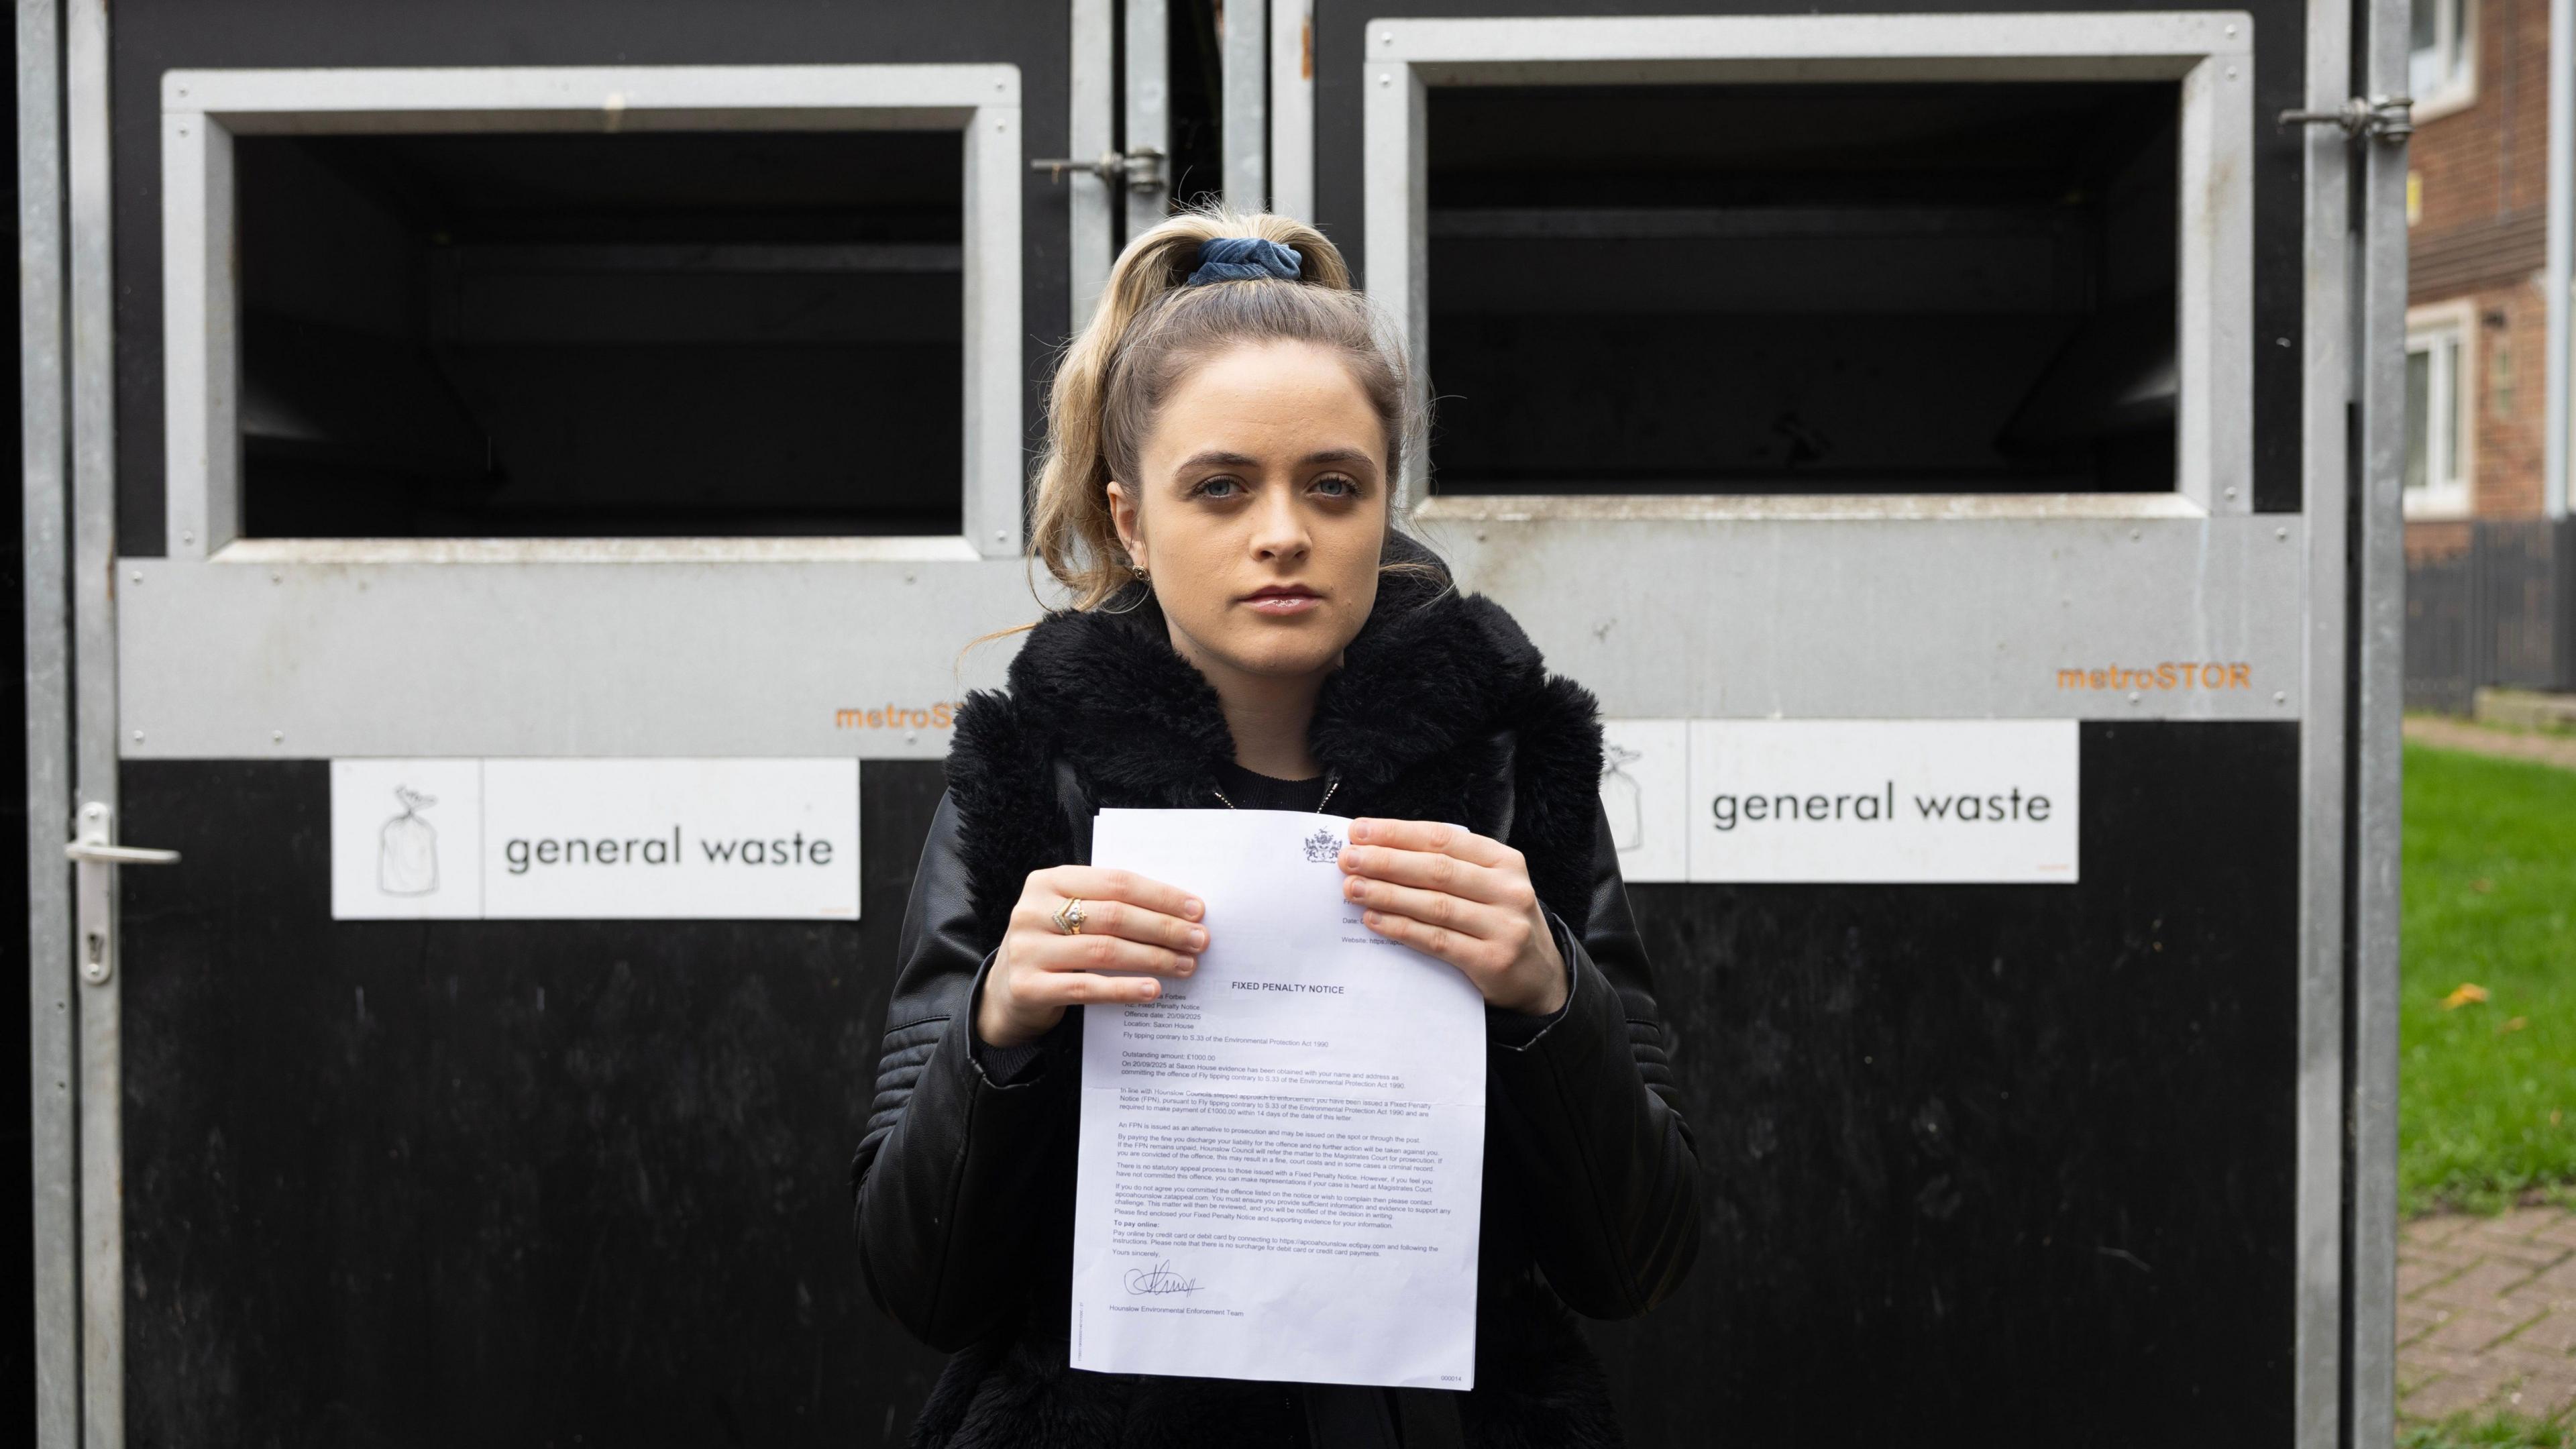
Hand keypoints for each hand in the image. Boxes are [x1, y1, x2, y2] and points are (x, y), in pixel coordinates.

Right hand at [978, 866, 1206, 1048]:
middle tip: (1199, 941)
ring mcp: (1027, 949)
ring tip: (1186, 965)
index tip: (1197, 910)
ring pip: (1104, 951)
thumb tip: (1179, 912)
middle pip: (1114, 916)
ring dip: (1153, 958)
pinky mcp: (1028, 987)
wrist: (1005, 993)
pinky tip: (1153, 990)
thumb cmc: (1053, 946)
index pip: (1116, 882)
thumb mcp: (1070, 914)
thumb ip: (1109, 905)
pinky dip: (1125, 989)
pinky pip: (1087, 987)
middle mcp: (1032, 911)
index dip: (1160, 895)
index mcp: (1048, 881)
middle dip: (1164, 928)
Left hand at [1336, 819, 1566, 1016]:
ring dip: (1388, 894)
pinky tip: (1374, 920)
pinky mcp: (1492, 960)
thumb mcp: (1489, 885)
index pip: (1443, 839)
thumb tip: (1380, 852)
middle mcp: (1508, 889)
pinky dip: (1402, 928)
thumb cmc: (1499, 922)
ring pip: (1435, 904)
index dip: (1399, 833)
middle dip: (1386, 861)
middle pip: (1437, 869)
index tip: (1359, 832)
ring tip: (1353, 888)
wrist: (1540, 978)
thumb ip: (1449, 868)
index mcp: (1504, 861)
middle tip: (1348, 859)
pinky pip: (1437, 940)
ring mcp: (1504, 926)